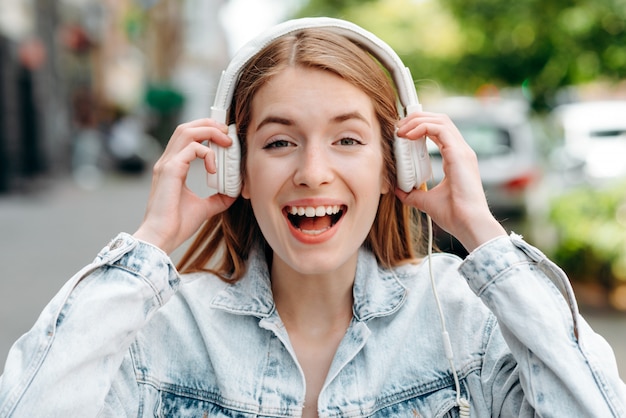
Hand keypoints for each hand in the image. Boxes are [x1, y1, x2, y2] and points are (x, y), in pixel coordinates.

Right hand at [133, 119, 236, 253]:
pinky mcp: (170, 170)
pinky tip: (213, 169)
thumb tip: (234, 193)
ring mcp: (167, 164)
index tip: (225, 138)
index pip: (187, 138)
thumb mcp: (204, 208)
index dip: (205, 131)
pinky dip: (207, 154)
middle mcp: (167, 162)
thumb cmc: (176, 225)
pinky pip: (192, 149)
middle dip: (209, 125)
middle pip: (186, 127)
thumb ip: (218, 198)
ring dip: (209, 132)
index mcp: (172, 167)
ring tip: (226, 143)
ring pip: (187, 131)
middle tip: (227, 133)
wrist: (162, 237)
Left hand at [394, 112, 505, 251]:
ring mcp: (462, 151)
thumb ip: (413, 194)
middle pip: (440, 120)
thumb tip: (398, 190)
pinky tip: (407, 135)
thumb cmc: (455, 215)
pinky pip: (439, 129)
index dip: (420, 126)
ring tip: (400, 129)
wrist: (468, 224)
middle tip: (398, 127)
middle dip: (417, 118)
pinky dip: (422, 127)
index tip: (401, 133)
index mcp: (456, 159)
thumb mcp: (427, 202)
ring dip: (417, 120)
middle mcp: (461, 151)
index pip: (439, 130)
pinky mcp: (459, 154)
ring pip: (440, 120)